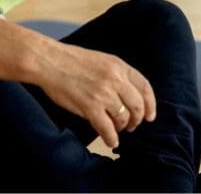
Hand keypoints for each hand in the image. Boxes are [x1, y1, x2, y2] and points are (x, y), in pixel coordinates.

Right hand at [38, 42, 156, 148]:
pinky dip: (111, 138)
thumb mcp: (102, 60)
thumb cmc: (72, 61)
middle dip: (137, 118)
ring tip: (118, 130)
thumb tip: (129, 94)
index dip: (150, 104)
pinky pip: (107, 128)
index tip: (150, 115)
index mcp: (120, 66)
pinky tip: (111, 141)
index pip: (144, 87)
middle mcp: (115, 79)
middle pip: (137, 105)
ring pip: (123, 117)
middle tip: (132, 125)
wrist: (49, 61)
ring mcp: (103, 94)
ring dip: (122, 127)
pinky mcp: (90, 107)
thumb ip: (117, 74)